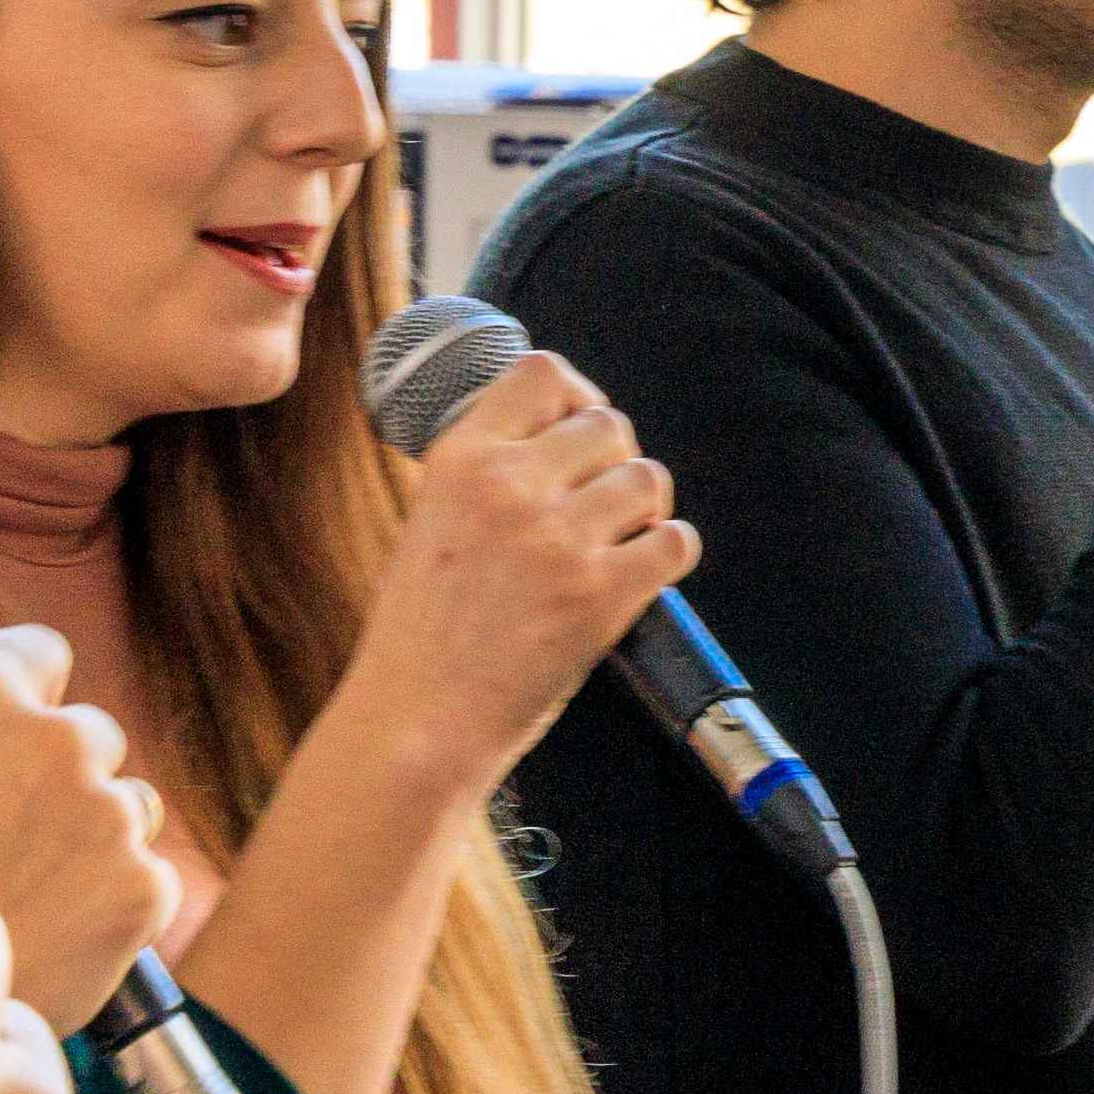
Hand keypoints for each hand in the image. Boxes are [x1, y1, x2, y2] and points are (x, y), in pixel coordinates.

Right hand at [0, 624, 178, 1033]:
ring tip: (31, 885)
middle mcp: (62, 743)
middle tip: (6, 827)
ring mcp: (111, 817)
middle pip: (89, 733)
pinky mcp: (143, 890)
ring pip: (129, 803)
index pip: (38, 651)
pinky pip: (147, 875)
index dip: (18, 686)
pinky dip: (114, 898)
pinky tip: (57, 927)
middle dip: (57, 770)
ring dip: (94, 832)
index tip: (4, 723)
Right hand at [365, 349, 696, 761]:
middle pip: (609, 424)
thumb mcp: (431, 520)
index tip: (578, 430)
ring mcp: (559, 539)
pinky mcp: (601, 594)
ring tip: (620, 540)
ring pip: (649, 479)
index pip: (544, 373)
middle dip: (616, 460)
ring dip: (645, 508)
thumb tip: (559, 439)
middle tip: (603, 502)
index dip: (576, 397)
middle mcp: (512, 485)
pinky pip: (675, 543)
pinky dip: (669, 554)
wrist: (418, 720)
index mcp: (461, 459)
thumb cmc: (422, 633)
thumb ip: (488, 474)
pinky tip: (642, 572)